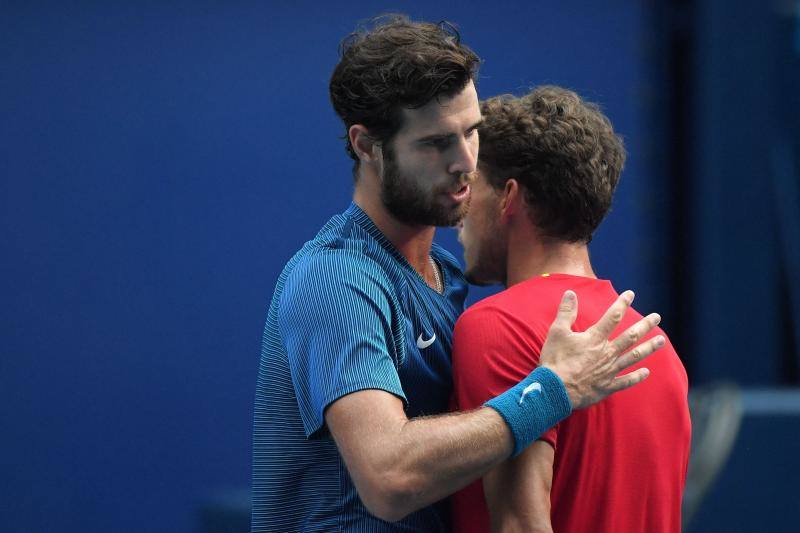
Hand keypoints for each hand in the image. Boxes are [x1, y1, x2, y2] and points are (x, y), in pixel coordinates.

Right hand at [538, 290, 663, 409]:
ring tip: (661, 340)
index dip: (622, 304)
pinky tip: (646, 372)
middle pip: (630, 336)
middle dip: (645, 325)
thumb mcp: (557, 332)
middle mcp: (607, 353)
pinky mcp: (607, 386)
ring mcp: (609, 370)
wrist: (555, 390)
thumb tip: (571, 293)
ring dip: (649, 348)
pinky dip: (637, 376)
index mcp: (595, 339)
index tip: (630, 294)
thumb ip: (566, 312)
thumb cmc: (555, 360)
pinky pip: (626, 381)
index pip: (612, 317)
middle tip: (657, 317)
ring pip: (634, 357)